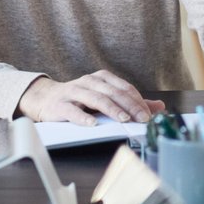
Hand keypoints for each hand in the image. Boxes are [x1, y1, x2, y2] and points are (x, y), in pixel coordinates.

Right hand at [16, 72, 165, 125]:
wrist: (45, 99)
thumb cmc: (79, 99)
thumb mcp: (105, 97)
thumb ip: (130, 102)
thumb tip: (158, 106)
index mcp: (101, 78)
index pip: (124, 88)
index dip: (138, 100)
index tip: (149, 114)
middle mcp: (89, 82)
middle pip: (113, 93)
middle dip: (130, 106)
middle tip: (142, 119)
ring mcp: (74, 92)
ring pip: (96, 99)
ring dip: (112, 109)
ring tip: (124, 119)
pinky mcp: (61, 105)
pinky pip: (73, 110)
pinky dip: (83, 117)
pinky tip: (92, 124)